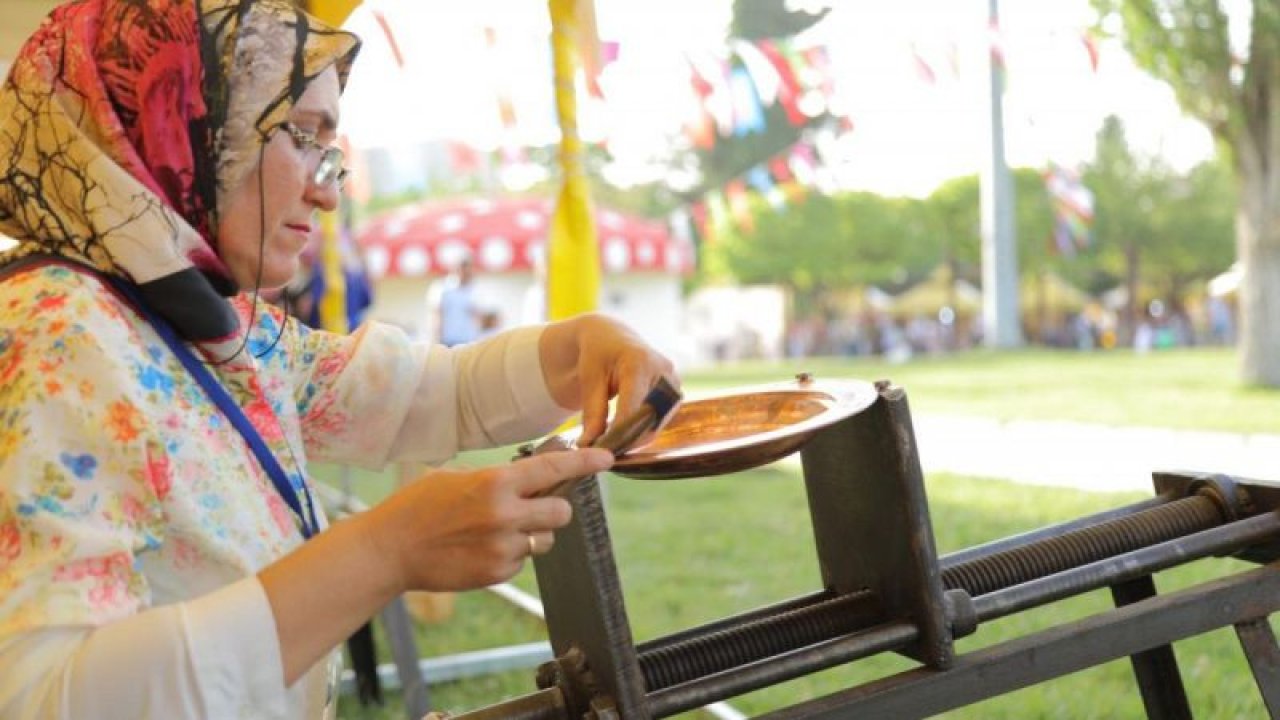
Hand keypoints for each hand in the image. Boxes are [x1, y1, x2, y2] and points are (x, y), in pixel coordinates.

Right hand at [361, 447, 613, 592]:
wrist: (389, 549)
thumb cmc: (419, 506)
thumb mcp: (458, 477)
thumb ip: (497, 479)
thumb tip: (531, 479)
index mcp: (495, 483)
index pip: (553, 469)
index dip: (584, 463)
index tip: (606, 460)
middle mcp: (505, 515)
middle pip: (560, 512)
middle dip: (552, 509)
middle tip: (531, 508)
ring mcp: (502, 547)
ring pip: (542, 540)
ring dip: (528, 535)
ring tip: (490, 532)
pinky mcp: (496, 573)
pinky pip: (521, 562)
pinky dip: (508, 556)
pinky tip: (477, 550)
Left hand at [539, 313, 679, 446]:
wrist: (610, 336)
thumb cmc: (598, 354)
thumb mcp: (590, 380)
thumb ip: (593, 414)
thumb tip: (589, 446)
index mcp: (639, 362)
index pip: (633, 409)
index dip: (619, 434)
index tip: (602, 449)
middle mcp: (663, 370)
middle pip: (650, 418)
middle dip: (629, 439)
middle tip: (607, 452)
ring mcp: (673, 381)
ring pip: (658, 422)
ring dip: (638, 437)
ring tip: (615, 444)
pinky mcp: (674, 391)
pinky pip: (662, 418)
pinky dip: (645, 429)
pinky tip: (627, 435)